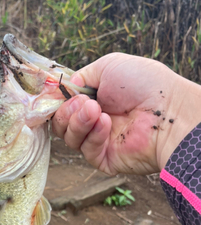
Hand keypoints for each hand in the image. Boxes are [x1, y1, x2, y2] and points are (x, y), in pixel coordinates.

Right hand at [52, 53, 200, 174]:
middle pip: (61, 123)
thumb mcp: (109, 66)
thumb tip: (67, 89)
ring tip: (95, 110)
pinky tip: (107, 122)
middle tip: (82, 102)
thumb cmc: (145, 85)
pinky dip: (93, 134)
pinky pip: (86, 150)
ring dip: (77, 121)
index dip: (57, 101)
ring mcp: (99, 140)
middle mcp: (95, 120)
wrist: (169, 111)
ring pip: (68, 137)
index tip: (54, 94)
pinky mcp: (104, 159)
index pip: (64, 104)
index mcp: (96, 99)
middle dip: (65, 111)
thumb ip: (82, 76)